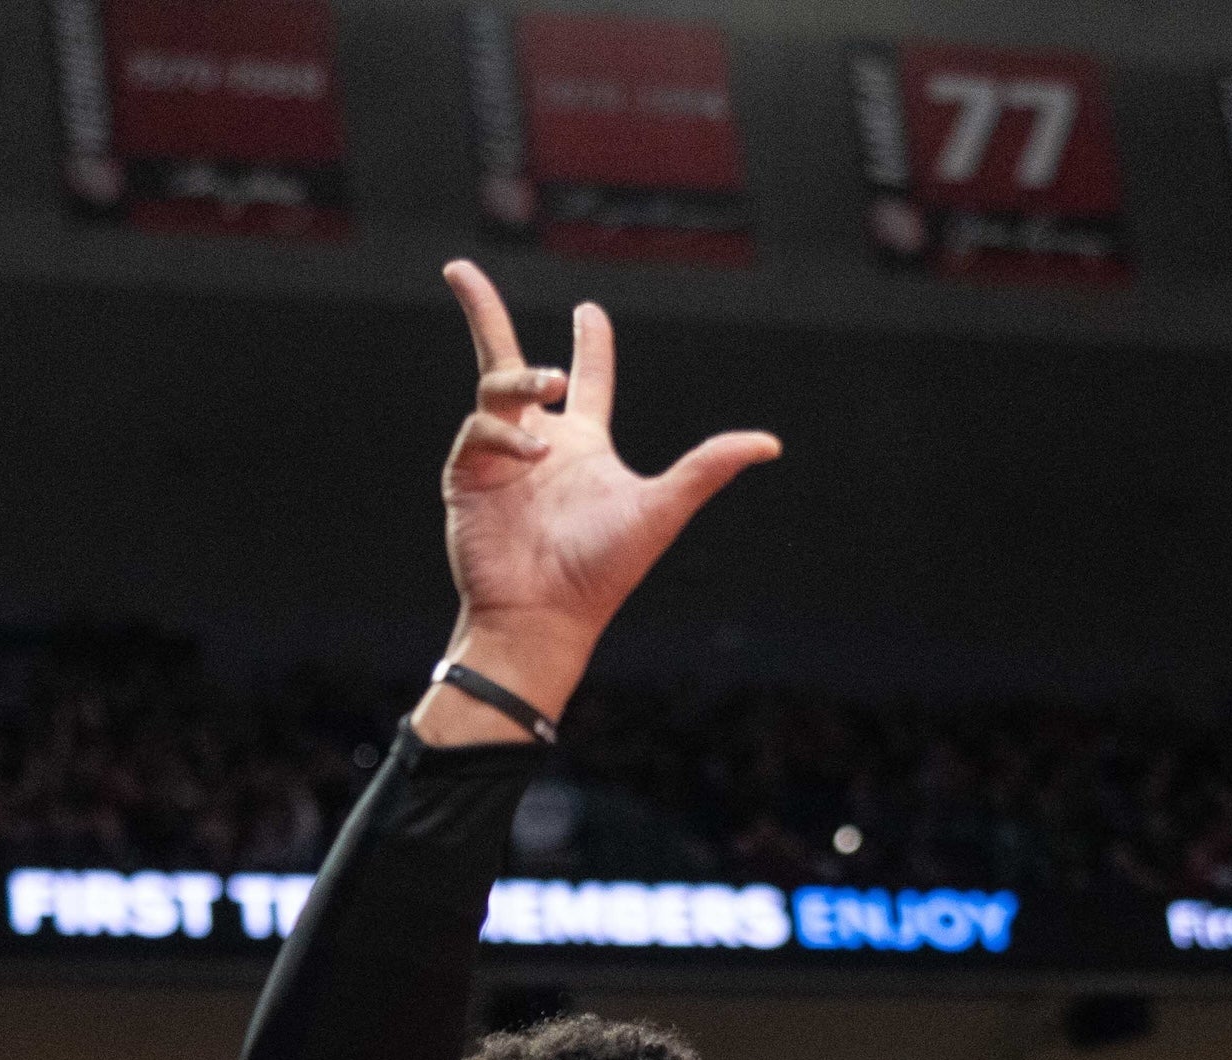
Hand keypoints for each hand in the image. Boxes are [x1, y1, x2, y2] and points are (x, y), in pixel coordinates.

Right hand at [423, 260, 778, 727]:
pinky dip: (505, 432)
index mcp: (585, 445)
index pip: (590, 380)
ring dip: (523, 381)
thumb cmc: (603, 572)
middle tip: (460, 270)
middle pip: (509, 362)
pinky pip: (479, 430)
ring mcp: (499, 457)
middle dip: (482, 312)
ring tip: (551, 390)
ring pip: (496, 386)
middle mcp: (540, 443)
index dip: (591, 342)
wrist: (546, 617)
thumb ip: (708, 469)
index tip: (589, 310)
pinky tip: (532, 453)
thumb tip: (770, 442)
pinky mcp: (467, 477)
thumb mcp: (662, 510)